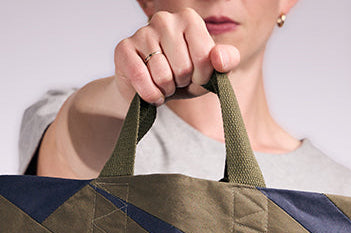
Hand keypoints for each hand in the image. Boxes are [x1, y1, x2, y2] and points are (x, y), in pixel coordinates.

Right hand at [113, 8, 239, 104]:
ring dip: (165, 90)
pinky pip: (143, 81)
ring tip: (162, 83)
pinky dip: (150, 95)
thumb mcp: (209, 73)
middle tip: (174, 79)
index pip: (205, 58)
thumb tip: (218, 58)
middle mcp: (164, 19)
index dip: (201, 77)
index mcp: (189, 20)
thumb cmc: (182, 79)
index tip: (194, 75)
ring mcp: (142, 32)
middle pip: (184, 68)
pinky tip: (149, 90)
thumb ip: (226, 62)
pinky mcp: (123, 49)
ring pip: (163, 77)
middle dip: (181, 83)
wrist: (151, 93)